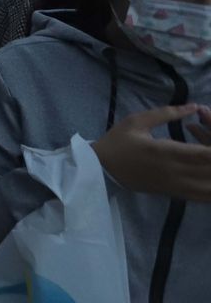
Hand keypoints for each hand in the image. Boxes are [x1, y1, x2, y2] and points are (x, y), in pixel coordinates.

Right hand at [92, 104, 210, 200]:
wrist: (101, 169)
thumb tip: (194, 106)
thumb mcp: (137, 121)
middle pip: (210, 169)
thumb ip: (167, 113)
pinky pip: (203, 196)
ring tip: (208, 155)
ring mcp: (177, 186)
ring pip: (209, 187)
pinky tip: (207, 171)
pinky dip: (210, 186)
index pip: (204, 154)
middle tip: (210, 140)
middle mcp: (175, 172)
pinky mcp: (175, 193)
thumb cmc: (118, 142)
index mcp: (165, 152)